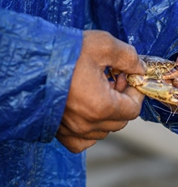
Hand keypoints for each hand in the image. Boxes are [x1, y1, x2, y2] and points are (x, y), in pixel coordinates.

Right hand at [56, 30, 144, 152]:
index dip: (136, 93)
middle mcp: (87, 124)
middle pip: (120, 121)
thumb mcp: (103, 45)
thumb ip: (129, 58)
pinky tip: (86, 110)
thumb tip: (141, 69)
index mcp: (102, 106)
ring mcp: (71, 131)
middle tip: (114, 79)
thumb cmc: (64, 51)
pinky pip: (82, 141)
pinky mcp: (58, 132)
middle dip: (122, 101)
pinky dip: (90, 130)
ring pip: (103, 130)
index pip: (133, 110)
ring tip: (97, 90)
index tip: (130, 79)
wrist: (26, 60)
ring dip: (107, 113)